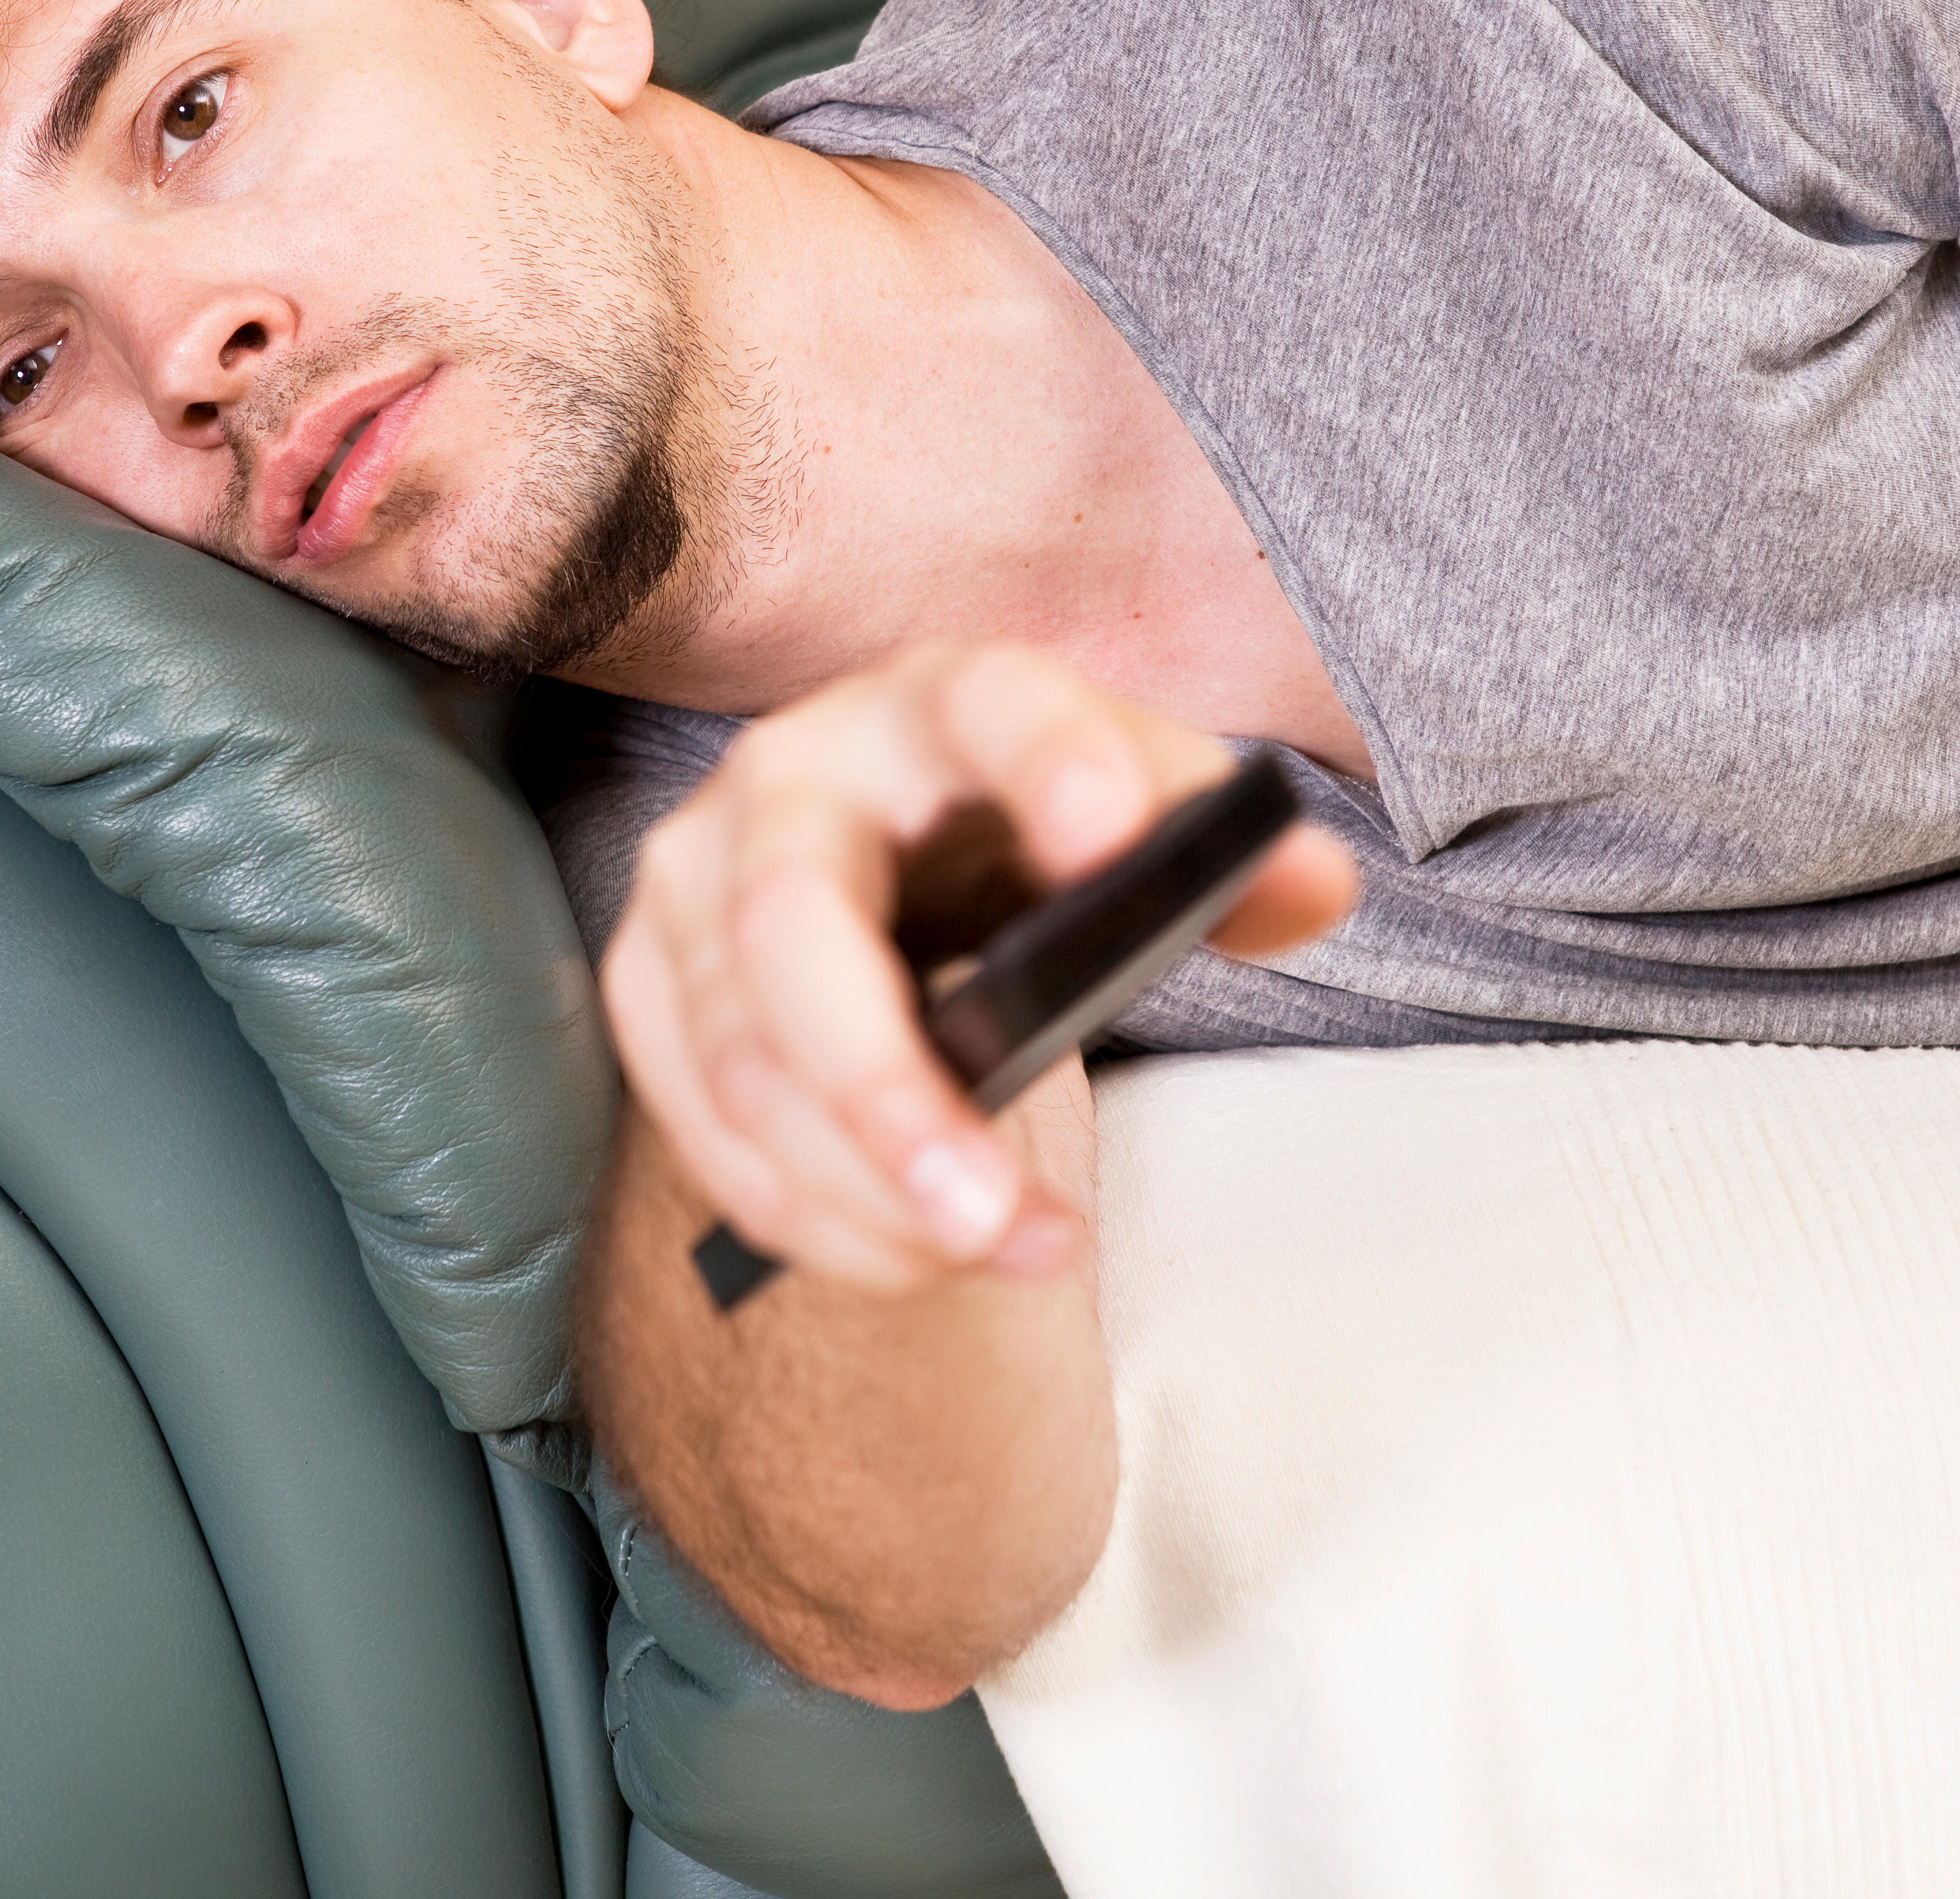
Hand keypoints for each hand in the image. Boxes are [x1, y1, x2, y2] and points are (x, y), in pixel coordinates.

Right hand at [599, 641, 1359, 1292]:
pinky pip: (702, 1127)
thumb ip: (1232, 852)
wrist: (890, 857)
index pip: (990, 705)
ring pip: (743, 1059)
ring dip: (860, 1191)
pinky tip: (907, 1255)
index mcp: (936, 705)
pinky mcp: (650, 985)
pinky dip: (805, 1213)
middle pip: (797, 927)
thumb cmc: (1021, 834)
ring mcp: (697, 880)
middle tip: (996, 1216)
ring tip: (992, 1254)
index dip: (1048, 759)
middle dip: (888, 1092)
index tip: (1114, 836)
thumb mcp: (1133, 820)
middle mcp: (791, 775)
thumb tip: (1309, 884)